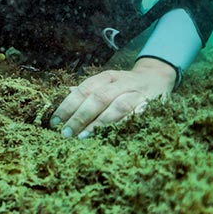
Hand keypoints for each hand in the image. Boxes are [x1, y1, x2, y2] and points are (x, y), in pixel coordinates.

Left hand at [50, 58, 176, 138]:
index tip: (55, 121)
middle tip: (66, 132)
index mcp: (107, 77)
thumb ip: (88, 90)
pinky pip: (136, 116)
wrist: (158, 78)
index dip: (68, 105)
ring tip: (83, 136)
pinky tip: (112, 135)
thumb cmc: (125, 85)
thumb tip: (68, 93)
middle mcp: (121, 83)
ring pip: (118, 107)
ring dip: (100, 123)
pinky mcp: (151, 106)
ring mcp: (137, 94)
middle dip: (80, 116)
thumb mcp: (106, 83)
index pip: (84, 90)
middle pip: (98, 98)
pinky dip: (123, 125)